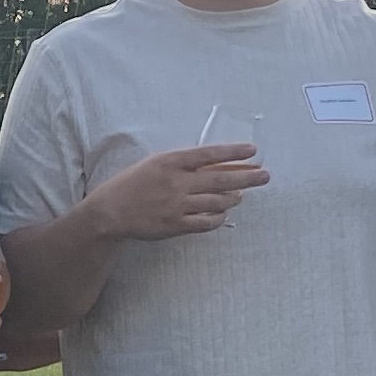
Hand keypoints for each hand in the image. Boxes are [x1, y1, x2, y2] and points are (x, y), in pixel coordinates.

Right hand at [97, 142, 267, 240]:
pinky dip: (218, 218)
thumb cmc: (133, 183)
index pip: (209, 154)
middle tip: (264, 176)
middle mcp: (177, 182)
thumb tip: (215, 165)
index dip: (233, 152)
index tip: (252, 151)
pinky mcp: (175, 225)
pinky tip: (223, 214)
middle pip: (221, 178)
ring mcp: (177, 205)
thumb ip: (183, 164)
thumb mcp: (156, 164)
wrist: (111, 211)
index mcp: (171, 161)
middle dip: (247, 177)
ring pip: (217, 201)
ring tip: (241, 195)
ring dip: (233, 198)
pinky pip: (206, 223)